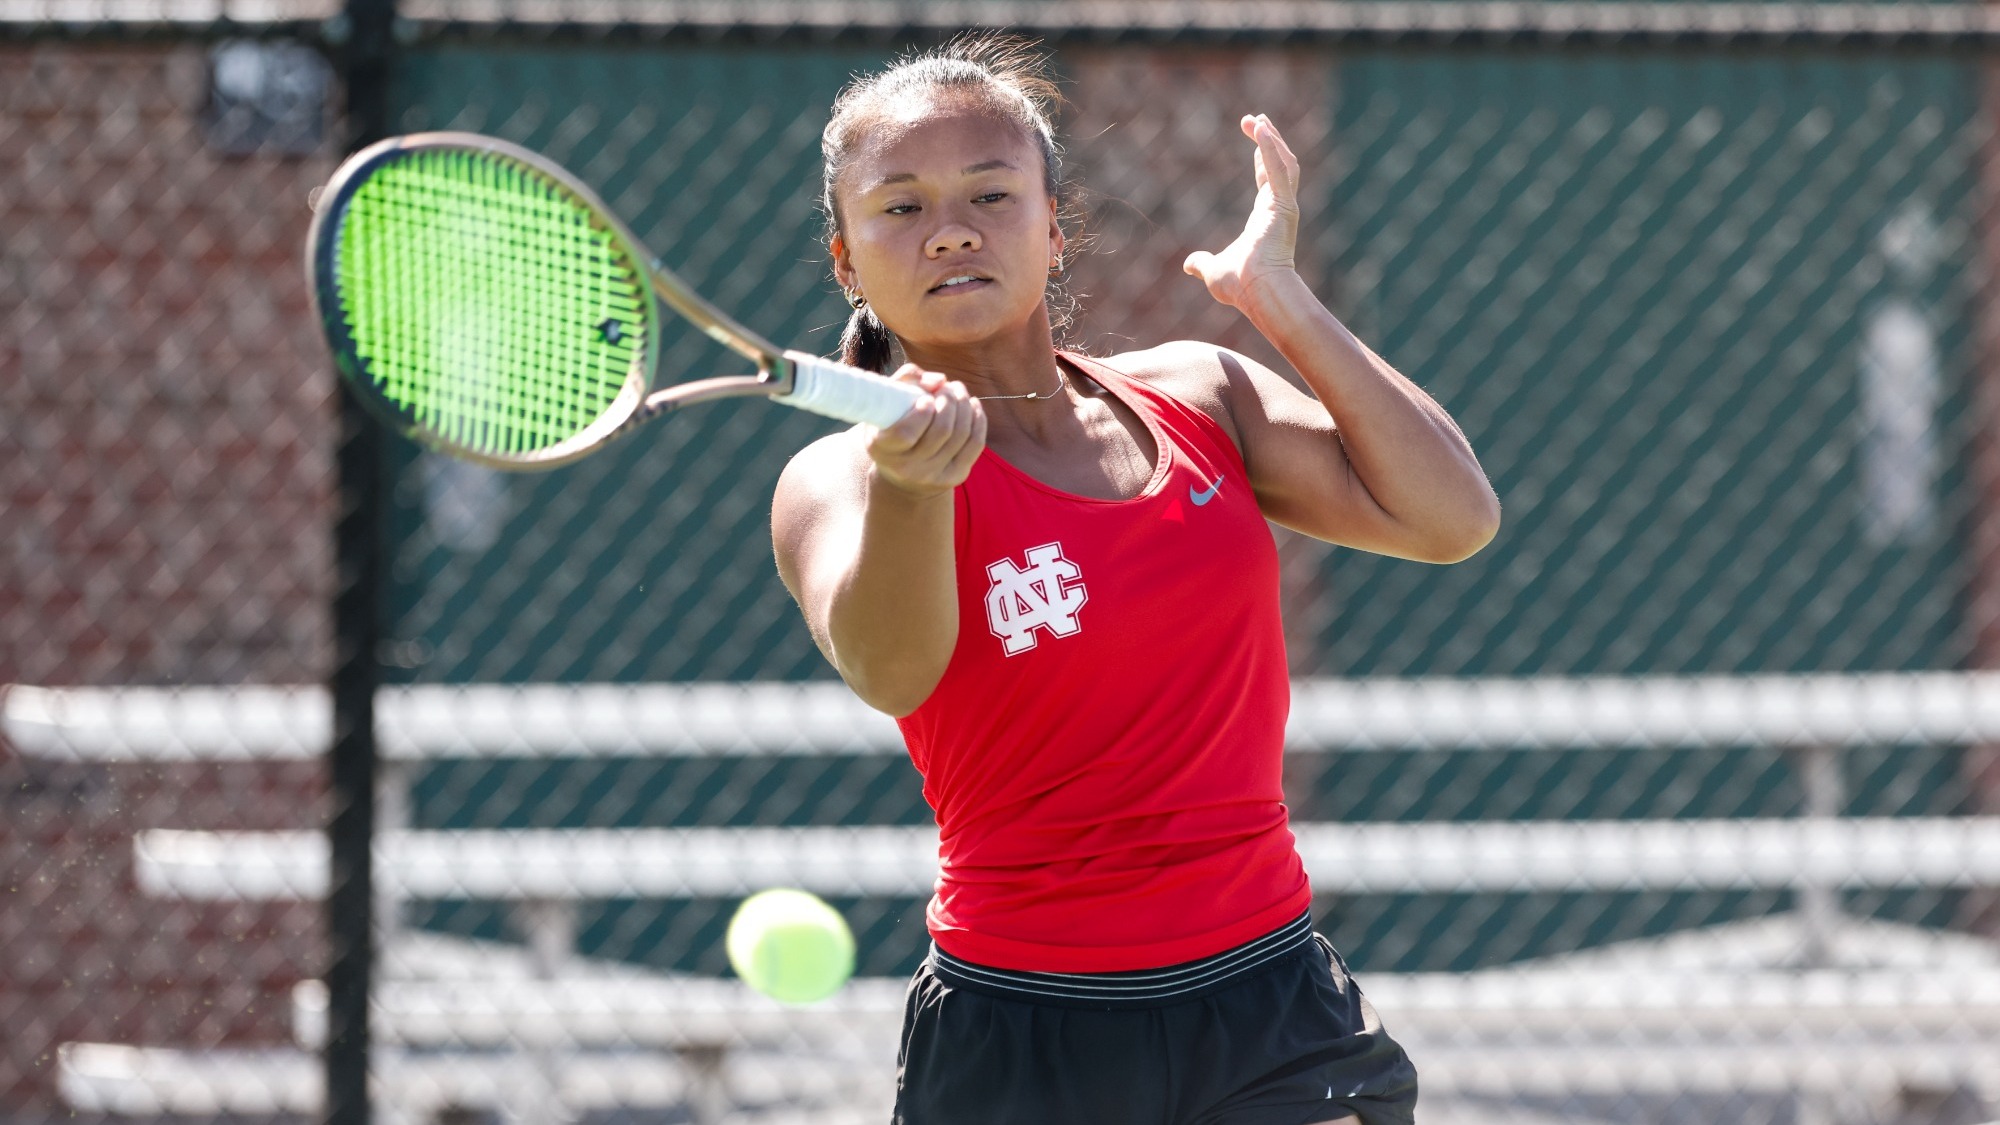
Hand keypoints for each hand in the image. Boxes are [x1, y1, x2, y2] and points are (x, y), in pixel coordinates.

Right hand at [865, 364, 987, 498]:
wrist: (902, 471)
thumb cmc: (893, 425)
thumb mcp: (888, 401)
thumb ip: (907, 379)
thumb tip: (940, 380)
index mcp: (883, 449)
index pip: (906, 433)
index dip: (922, 413)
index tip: (927, 398)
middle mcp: (908, 468)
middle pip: (942, 430)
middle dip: (949, 401)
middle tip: (947, 388)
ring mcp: (933, 476)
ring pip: (961, 434)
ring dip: (964, 404)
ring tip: (958, 391)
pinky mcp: (956, 476)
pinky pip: (975, 443)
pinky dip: (977, 418)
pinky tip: (972, 404)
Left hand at [1182, 114, 1301, 310]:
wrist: (1257, 293)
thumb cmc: (1241, 286)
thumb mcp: (1214, 270)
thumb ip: (1202, 263)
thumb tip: (1189, 265)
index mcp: (1267, 218)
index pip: (1269, 178)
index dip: (1262, 155)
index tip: (1254, 133)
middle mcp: (1279, 208)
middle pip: (1280, 164)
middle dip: (1268, 139)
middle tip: (1256, 119)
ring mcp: (1285, 207)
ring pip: (1285, 163)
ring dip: (1272, 139)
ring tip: (1257, 120)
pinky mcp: (1284, 206)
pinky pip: (1279, 170)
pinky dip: (1271, 148)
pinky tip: (1261, 129)